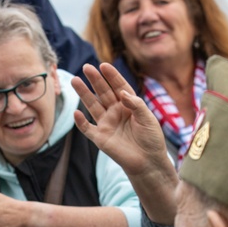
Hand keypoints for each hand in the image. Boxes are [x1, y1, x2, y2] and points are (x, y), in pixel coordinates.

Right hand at [73, 64, 177, 223]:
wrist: (148, 161)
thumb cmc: (151, 139)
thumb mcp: (148, 118)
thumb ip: (136, 104)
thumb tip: (122, 93)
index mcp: (128, 105)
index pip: (119, 86)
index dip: (112, 76)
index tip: (104, 65)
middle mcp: (115, 112)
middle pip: (103, 92)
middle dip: (95, 80)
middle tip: (87, 67)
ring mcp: (106, 124)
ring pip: (92, 105)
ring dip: (84, 94)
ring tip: (75, 81)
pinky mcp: (100, 137)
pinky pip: (87, 128)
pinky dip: (81, 122)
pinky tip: (76, 113)